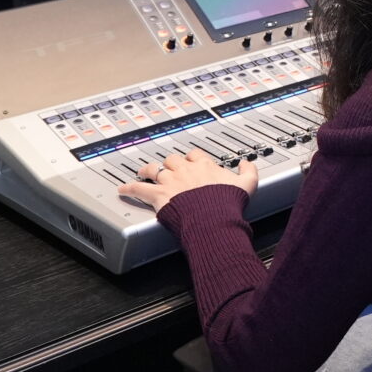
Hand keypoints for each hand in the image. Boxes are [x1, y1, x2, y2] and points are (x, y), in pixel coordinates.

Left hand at [118, 147, 254, 211]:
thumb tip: (248, 164)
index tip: (192, 160)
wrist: (212, 217)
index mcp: (204, 166)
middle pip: (173, 159)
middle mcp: (185, 171)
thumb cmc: (227, 203)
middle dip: (170, 162)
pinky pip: (139, 189)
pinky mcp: (159, 196)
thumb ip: (248, 171)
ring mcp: (170, 182)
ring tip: (143, 171)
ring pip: (154, 169)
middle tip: (168, 166)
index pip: (195, 155)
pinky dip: (129, 189)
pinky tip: (123, 189)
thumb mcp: (247, 184)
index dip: (192, 157)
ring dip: (148, 170)